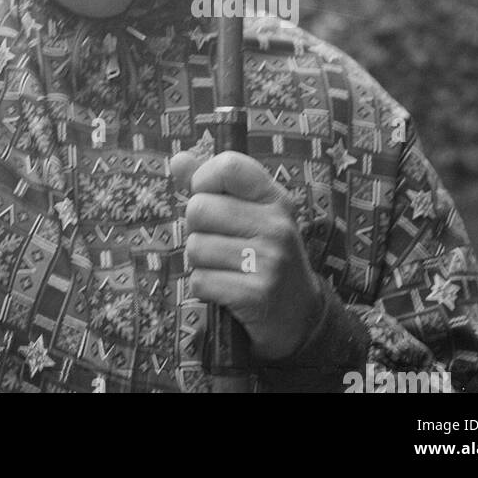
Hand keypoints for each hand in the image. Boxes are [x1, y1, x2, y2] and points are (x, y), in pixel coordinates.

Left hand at [170, 148, 324, 362]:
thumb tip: (177, 160)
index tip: (207, 196)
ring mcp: (269, 261)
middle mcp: (276, 226)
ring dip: (200, 262)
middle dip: (197, 229)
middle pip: (199, 208)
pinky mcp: (256, 295)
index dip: (203, 178)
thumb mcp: (250, 215)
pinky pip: (200, 281)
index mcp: (275, 199)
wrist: (300, 318)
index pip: (229, 165)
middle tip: (219, 243)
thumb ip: (212, 185)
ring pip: (195, 247)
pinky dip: (204, 288)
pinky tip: (226, 290)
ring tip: (226, 268)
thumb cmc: (263, 256)